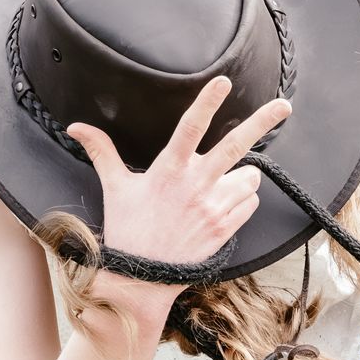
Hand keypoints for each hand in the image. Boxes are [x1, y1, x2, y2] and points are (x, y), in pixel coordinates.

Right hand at [66, 81, 289, 280]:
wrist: (142, 279)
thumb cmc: (127, 229)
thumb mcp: (115, 187)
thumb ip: (102, 151)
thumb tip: (76, 127)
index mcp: (168, 170)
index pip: (190, 127)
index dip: (207, 102)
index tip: (224, 81)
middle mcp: (195, 185)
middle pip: (236, 146)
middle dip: (262, 122)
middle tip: (283, 106)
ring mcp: (214, 208)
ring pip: (248, 177)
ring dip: (240, 177)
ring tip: (217, 187)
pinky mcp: (226, 228)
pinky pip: (250, 203)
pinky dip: (242, 201)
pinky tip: (220, 208)